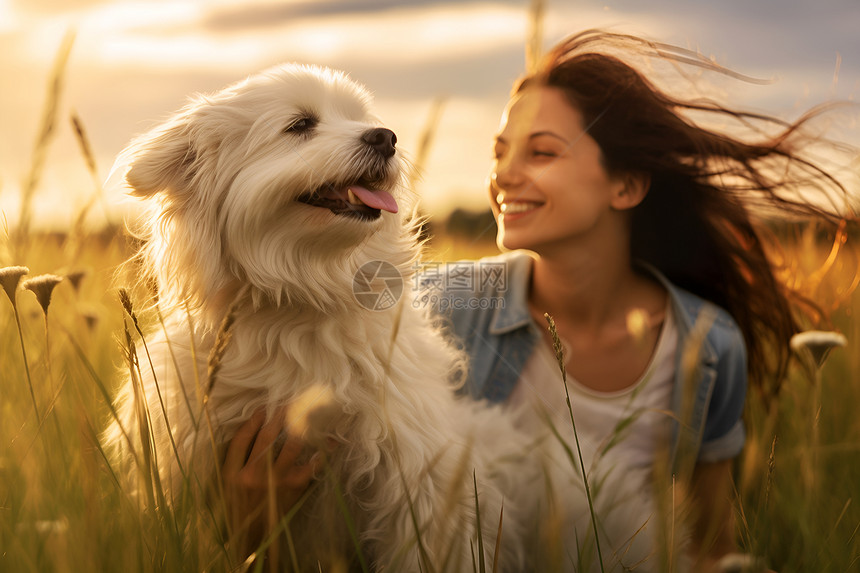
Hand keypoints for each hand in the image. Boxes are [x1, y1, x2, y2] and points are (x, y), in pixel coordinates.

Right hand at [222, 408, 318, 555]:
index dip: (252, 421)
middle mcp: (253, 476)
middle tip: (287, 401)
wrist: (253, 538)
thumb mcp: (227, 485)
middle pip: (266, 438)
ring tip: (307, 411)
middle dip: (277, 416)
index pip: (241, 440)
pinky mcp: (294, 489)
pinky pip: (311, 465)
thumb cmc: (239, 507)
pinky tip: (330, 440)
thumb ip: (235, 460)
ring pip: (290, 446)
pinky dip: (322, 452)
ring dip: (299, 426)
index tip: (263, 408)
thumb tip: (253, 428)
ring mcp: (276, 482)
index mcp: (232, 475)